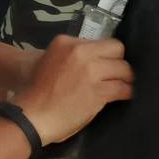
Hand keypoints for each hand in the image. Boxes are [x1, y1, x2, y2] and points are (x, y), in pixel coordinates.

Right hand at [11, 35, 132, 144]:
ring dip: (125, 78)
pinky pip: (123, 87)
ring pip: (123, 68)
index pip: (99, 42)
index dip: (104, 55)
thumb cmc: (36, 94)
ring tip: (124, 85)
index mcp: (65, 42)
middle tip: (117, 74)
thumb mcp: (50, 62)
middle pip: (116, 49)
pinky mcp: (98, 91)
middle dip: (118, 62)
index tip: (105, 65)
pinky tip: (126, 95)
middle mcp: (80, 52)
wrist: (30, 116)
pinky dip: (127, 92)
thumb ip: (71, 57)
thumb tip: (95, 60)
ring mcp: (90, 71)